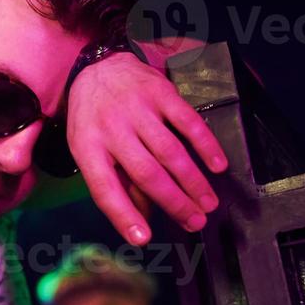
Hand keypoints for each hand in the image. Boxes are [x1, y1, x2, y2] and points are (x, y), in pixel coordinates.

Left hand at [67, 53, 228, 244]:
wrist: (99, 67)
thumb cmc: (93, 119)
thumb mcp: (90, 150)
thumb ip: (116, 184)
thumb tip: (140, 222)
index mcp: (87, 148)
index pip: (104, 189)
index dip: (123, 215)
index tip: (143, 238)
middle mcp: (111, 129)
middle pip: (146, 173)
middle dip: (174, 202)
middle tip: (195, 222)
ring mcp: (137, 109)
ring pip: (170, 152)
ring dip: (193, 181)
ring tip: (207, 204)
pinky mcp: (161, 93)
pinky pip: (188, 123)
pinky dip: (206, 146)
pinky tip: (217, 166)